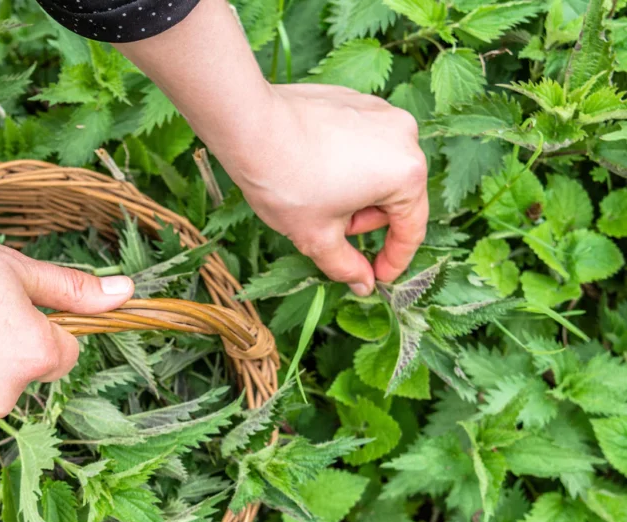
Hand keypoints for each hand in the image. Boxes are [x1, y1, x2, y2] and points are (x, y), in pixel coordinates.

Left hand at [229, 83, 428, 294]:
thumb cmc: (286, 182)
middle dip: (364, 220)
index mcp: (406, 173)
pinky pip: (360, 144)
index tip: (377, 277)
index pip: (411, 228)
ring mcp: (380, 112)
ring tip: (315, 197)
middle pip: (395, 196)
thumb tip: (364, 284)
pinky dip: (344, 164)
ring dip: (354, 193)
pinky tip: (311, 171)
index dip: (394, 260)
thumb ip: (346, 265)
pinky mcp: (355, 100)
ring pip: (378, 169)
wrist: (248, 126)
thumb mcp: (317, 237)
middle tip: (328, 228)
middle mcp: (404, 136)